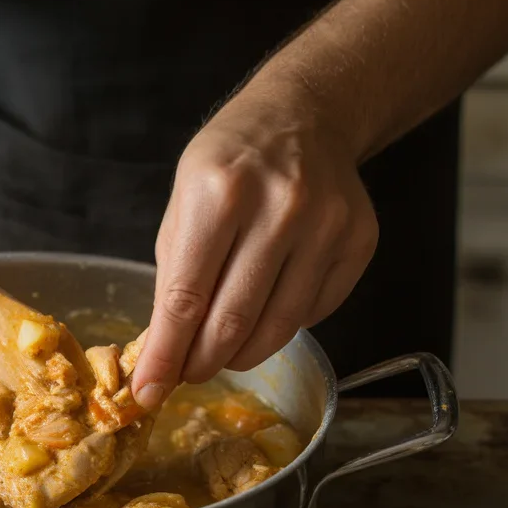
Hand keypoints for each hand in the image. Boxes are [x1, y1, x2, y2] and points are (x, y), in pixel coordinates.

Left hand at [131, 77, 378, 410]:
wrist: (303, 117)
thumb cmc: (229, 165)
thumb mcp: (183, 205)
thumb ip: (174, 279)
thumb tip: (162, 355)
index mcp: (219, 194)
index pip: (187, 297)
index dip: (166, 354)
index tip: (149, 390)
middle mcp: (278, 208)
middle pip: (234, 320)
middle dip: (202, 362)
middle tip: (187, 375)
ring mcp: (326, 225)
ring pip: (279, 326)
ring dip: (242, 354)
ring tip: (222, 352)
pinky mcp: (358, 242)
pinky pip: (314, 312)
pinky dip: (281, 326)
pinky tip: (265, 311)